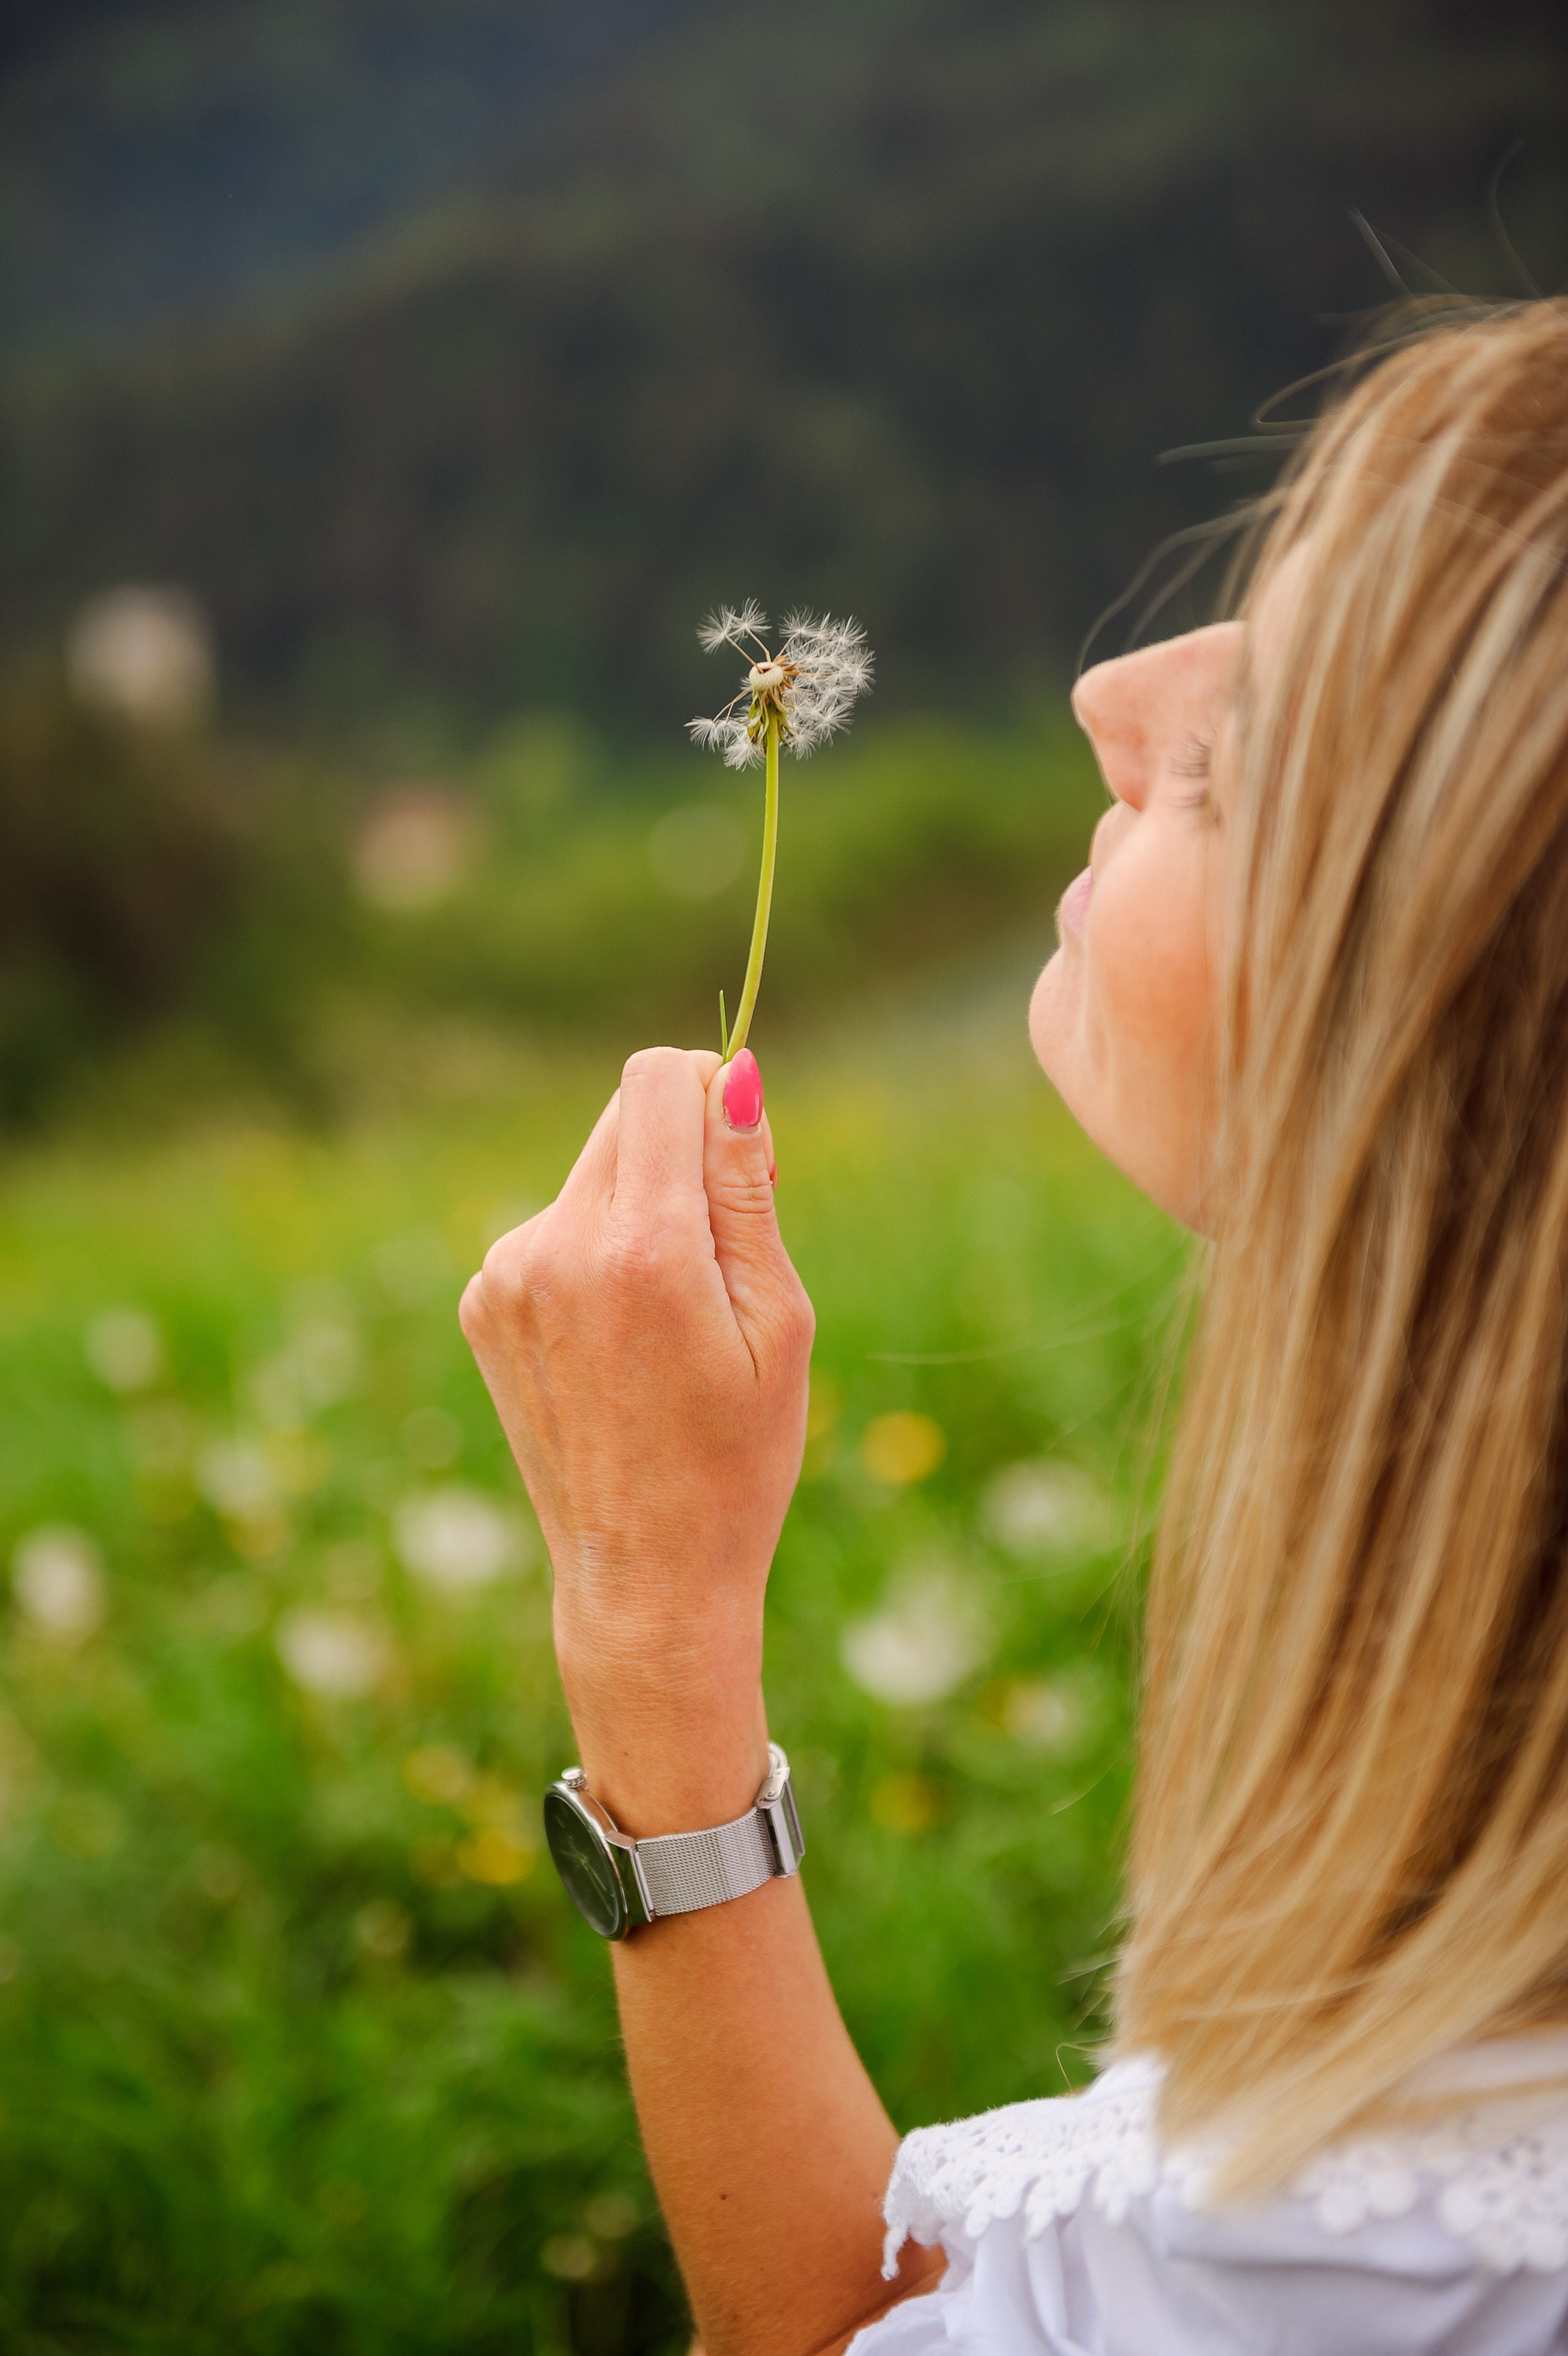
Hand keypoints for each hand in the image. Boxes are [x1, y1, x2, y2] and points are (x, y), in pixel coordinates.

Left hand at [459, 1047, 813, 1828]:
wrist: (644, 1576)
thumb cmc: (737, 1457)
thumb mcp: (778, 1321)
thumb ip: (748, 1188)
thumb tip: (734, 1075)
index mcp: (642, 1248)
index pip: (656, 1080)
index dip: (709, 1089)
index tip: (743, 1142)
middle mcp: (555, 1247)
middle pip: (623, 1119)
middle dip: (682, 1151)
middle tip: (724, 1251)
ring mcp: (506, 1276)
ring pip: (589, 1176)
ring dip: (637, 1208)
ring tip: (670, 1318)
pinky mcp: (483, 1303)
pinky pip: (552, 1231)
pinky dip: (592, 1255)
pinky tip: (620, 1342)